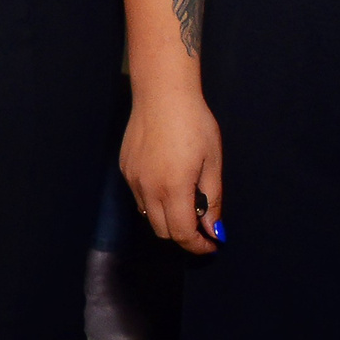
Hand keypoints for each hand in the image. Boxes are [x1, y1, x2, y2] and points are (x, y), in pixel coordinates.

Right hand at [120, 82, 224, 254]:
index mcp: (173, 189)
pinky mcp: (125, 169)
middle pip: (163, 231)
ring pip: (149, 215)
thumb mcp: (213, 162)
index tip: (212, 243)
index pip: (182, 234)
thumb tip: (214, 230)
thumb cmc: (194, 124)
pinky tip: (167, 181)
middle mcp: (148, 189)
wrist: (161, 95)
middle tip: (203, 224)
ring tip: (186, 200)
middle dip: (184, 235)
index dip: (198, 245)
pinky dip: (155, 201)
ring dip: (168, 218)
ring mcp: (133, 179)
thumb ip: (212, 200)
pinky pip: (139, 197)